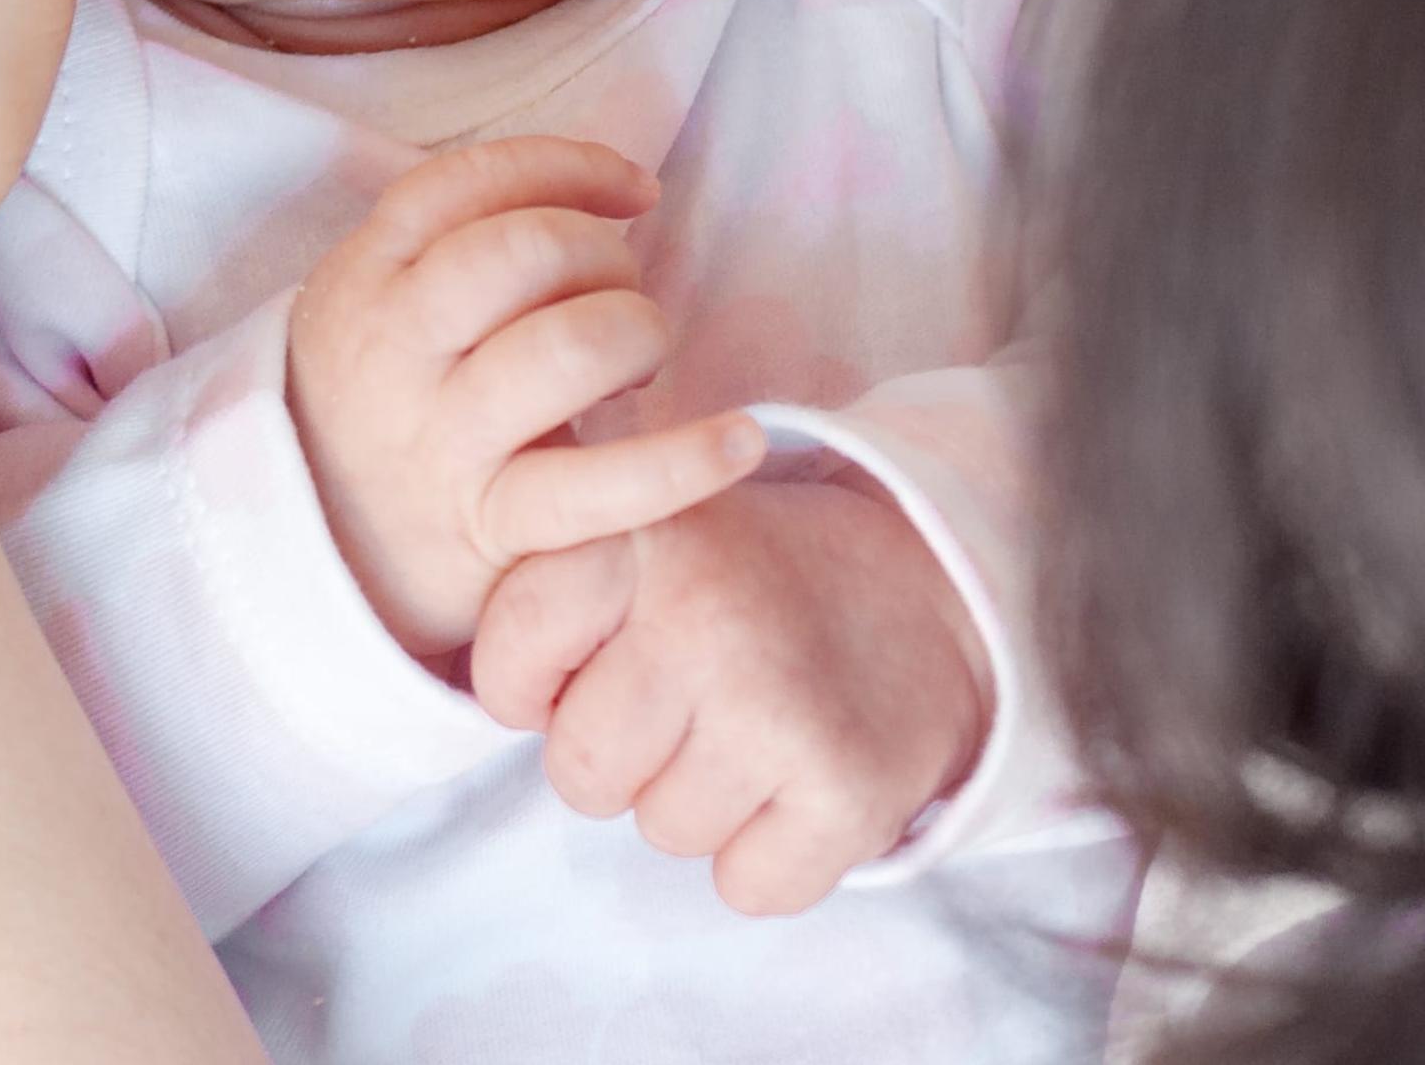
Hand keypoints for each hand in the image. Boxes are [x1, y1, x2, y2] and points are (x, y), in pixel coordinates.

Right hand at [288, 137, 765, 658]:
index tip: (633, 191)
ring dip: (636, 333)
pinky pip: (600, 486)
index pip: (464, 183)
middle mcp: (395, 349)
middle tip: (617, 295)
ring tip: (637, 363)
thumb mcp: (378, 307)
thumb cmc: (387, 406)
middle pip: (524, 249)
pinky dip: (683, 461)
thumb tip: (599, 192)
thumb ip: (453, 245)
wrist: (323, 553)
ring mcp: (441, 438)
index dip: (567, 166)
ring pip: (568, 345)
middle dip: (604, 254)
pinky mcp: (490, 523)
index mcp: (365, 278)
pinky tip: (737, 440)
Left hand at [468, 478, 996, 916]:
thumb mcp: (641, 537)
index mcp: (637, 539)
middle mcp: (704, 618)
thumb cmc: (737, 583)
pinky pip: (747, 887)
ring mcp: (779, 706)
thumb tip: (502, 701)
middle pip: (581, 773)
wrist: (922, 590)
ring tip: (745, 732)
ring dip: (695, 804)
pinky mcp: (848, 790)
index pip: (511, 652)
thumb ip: (550, 592)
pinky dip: (768, 858)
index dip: (525, 686)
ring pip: (663, 833)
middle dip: (614, 763)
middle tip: (676, 712)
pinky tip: (795, 782)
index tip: (576, 671)